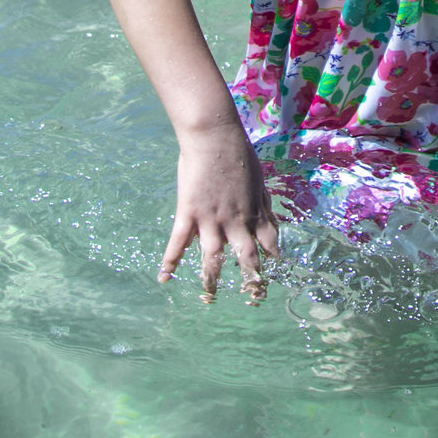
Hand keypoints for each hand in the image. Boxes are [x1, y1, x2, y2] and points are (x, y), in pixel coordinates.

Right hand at [159, 127, 280, 303]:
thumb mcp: (259, 180)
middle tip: (254, 298)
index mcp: (254, 212)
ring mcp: (211, 220)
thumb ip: (263, 203)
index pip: (268, 242)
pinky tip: (164, 279)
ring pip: (212, 258)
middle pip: (246, 258)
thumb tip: (271, 221)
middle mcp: (236, 221)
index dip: (272, 258)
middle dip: (251, 280)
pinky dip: (170, 262)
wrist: (213, 138)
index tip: (273, 271)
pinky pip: (178, 243)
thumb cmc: (238, 154)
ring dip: (212, 281)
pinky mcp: (188, 214)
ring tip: (210, 299)